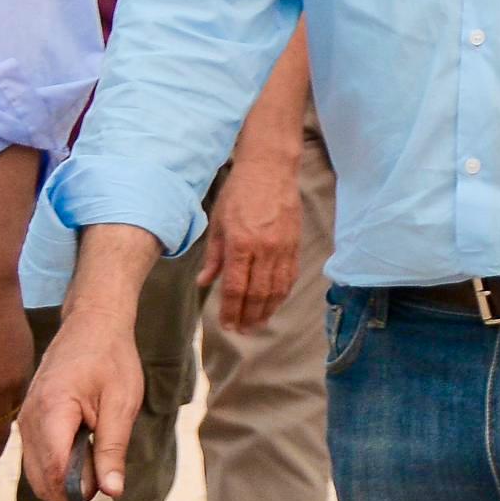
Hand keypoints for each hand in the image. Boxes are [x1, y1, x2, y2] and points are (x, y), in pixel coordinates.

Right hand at [16, 306, 145, 500]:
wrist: (92, 324)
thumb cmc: (111, 359)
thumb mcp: (122, 404)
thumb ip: (113, 450)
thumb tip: (112, 492)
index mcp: (51, 412)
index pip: (52, 471)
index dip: (75, 491)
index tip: (101, 491)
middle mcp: (28, 419)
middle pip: (40, 477)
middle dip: (70, 489)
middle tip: (103, 474)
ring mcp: (24, 419)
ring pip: (35, 470)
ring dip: (63, 477)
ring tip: (96, 455)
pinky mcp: (27, 420)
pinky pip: (36, 455)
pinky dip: (57, 463)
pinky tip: (82, 447)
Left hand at [202, 151, 303, 337]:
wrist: (270, 169)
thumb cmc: (239, 192)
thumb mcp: (218, 222)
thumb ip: (213, 255)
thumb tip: (204, 282)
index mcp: (241, 243)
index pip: (235, 287)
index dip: (231, 310)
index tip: (226, 324)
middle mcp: (264, 248)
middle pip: (257, 293)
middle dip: (248, 316)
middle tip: (241, 331)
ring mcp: (283, 247)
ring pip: (276, 288)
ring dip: (267, 310)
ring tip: (258, 324)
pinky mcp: (295, 244)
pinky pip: (290, 276)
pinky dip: (282, 294)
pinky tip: (274, 303)